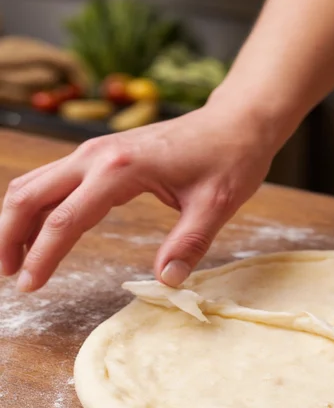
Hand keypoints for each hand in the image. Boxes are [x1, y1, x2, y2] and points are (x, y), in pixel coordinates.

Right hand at [0, 102, 280, 291]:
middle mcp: (98, 155)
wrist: (237, 121)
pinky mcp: (103, 154)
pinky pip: (55, 180)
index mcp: (122, 169)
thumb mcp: (216, 206)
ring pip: (36, 184)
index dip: (42, 256)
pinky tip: (42, 231)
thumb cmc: (230, 159)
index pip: (66, 219)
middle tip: (9, 276)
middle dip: (10, 236)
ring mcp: (96, 151)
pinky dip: (39, 206)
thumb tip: (167, 281)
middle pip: (30, 194)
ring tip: (14, 260)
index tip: (29, 286)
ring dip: (18, 220)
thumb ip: (189, 244)